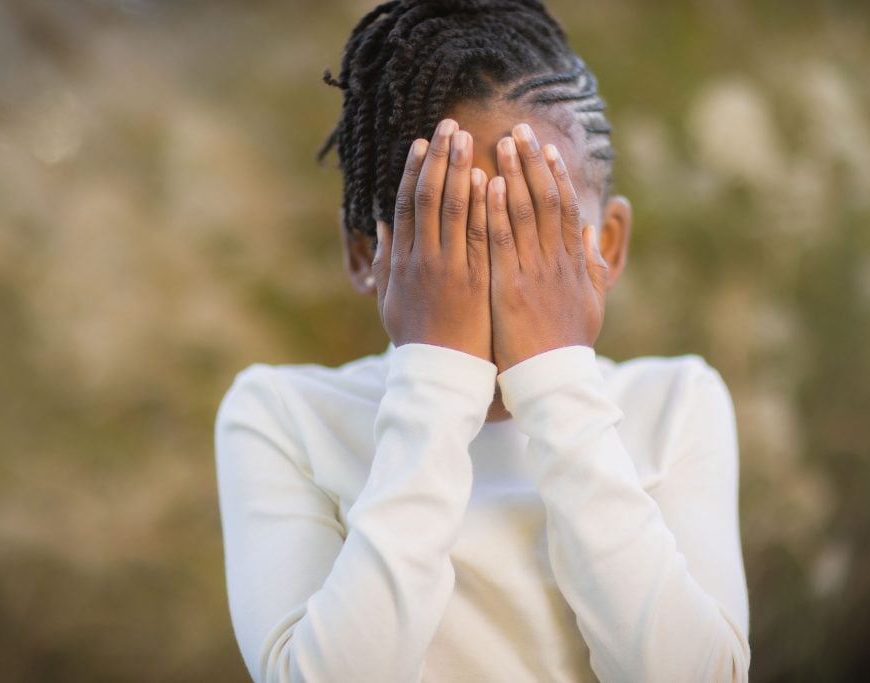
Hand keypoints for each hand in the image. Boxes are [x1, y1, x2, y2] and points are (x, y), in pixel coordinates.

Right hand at [371, 119, 492, 361]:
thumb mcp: (391, 300)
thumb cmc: (417, 339)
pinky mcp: (473, 280)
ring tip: (467, 137)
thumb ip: (385, 262)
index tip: (421, 143)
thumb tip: (382, 228)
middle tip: (448, 125)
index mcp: (401, 261)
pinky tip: (488, 177)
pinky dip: (479, 204)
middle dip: (438, 158)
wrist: (439, 375)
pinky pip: (477, 234)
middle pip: (427, 197)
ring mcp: (447, 268)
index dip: (413, 171)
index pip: (406, 205)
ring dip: (459, 169)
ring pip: (451, 209)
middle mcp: (421, 259)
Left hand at [486, 123, 608, 371]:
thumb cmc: (567, 346)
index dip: (557, 176)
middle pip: (548, 200)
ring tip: (502, 141)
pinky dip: (497, 210)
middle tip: (521, 129)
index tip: (548, 148)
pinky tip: (489, 183)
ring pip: (526, 212)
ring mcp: (535, 272)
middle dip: (534, 162)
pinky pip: (503, 241)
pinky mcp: (511, 287)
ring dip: (514, 174)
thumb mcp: (590, 304)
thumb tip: (593, 235)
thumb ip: (592, 267)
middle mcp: (557, 261)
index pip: (567, 209)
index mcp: (574, 264)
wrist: (554, 382)